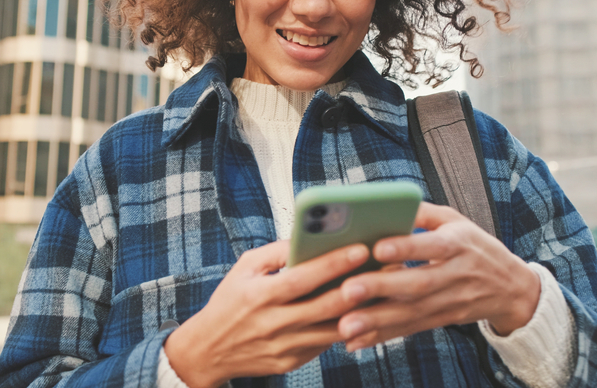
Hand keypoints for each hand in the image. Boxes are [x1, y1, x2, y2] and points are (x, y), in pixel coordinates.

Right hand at [163, 241, 368, 387]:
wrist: (208, 350)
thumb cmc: (230, 300)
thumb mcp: (245, 268)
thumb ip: (277, 252)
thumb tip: (310, 235)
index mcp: (259, 295)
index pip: (302, 278)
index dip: (333, 264)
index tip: (361, 248)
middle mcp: (273, 324)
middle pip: (325, 306)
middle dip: (359, 286)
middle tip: (387, 268)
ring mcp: (284, 347)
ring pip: (332, 329)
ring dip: (362, 310)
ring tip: (385, 289)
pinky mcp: (291, 362)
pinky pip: (325, 344)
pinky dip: (346, 327)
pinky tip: (366, 311)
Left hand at [336, 203, 540, 350]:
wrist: (510, 287)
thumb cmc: (473, 246)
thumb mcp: (456, 221)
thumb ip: (423, 212)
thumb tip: (388, 203)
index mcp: (458, 244)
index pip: (432, 245)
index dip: (406, 247)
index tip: (378, 247)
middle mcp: (455, 275)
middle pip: (417, 284)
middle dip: (381, 287)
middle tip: (348, 290)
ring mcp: (449, 301)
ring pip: (411, 313)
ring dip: (376, 320)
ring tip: (345, 324)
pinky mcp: (441, 320)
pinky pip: (410, 329)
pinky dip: (382, 336)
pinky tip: (355, 341)